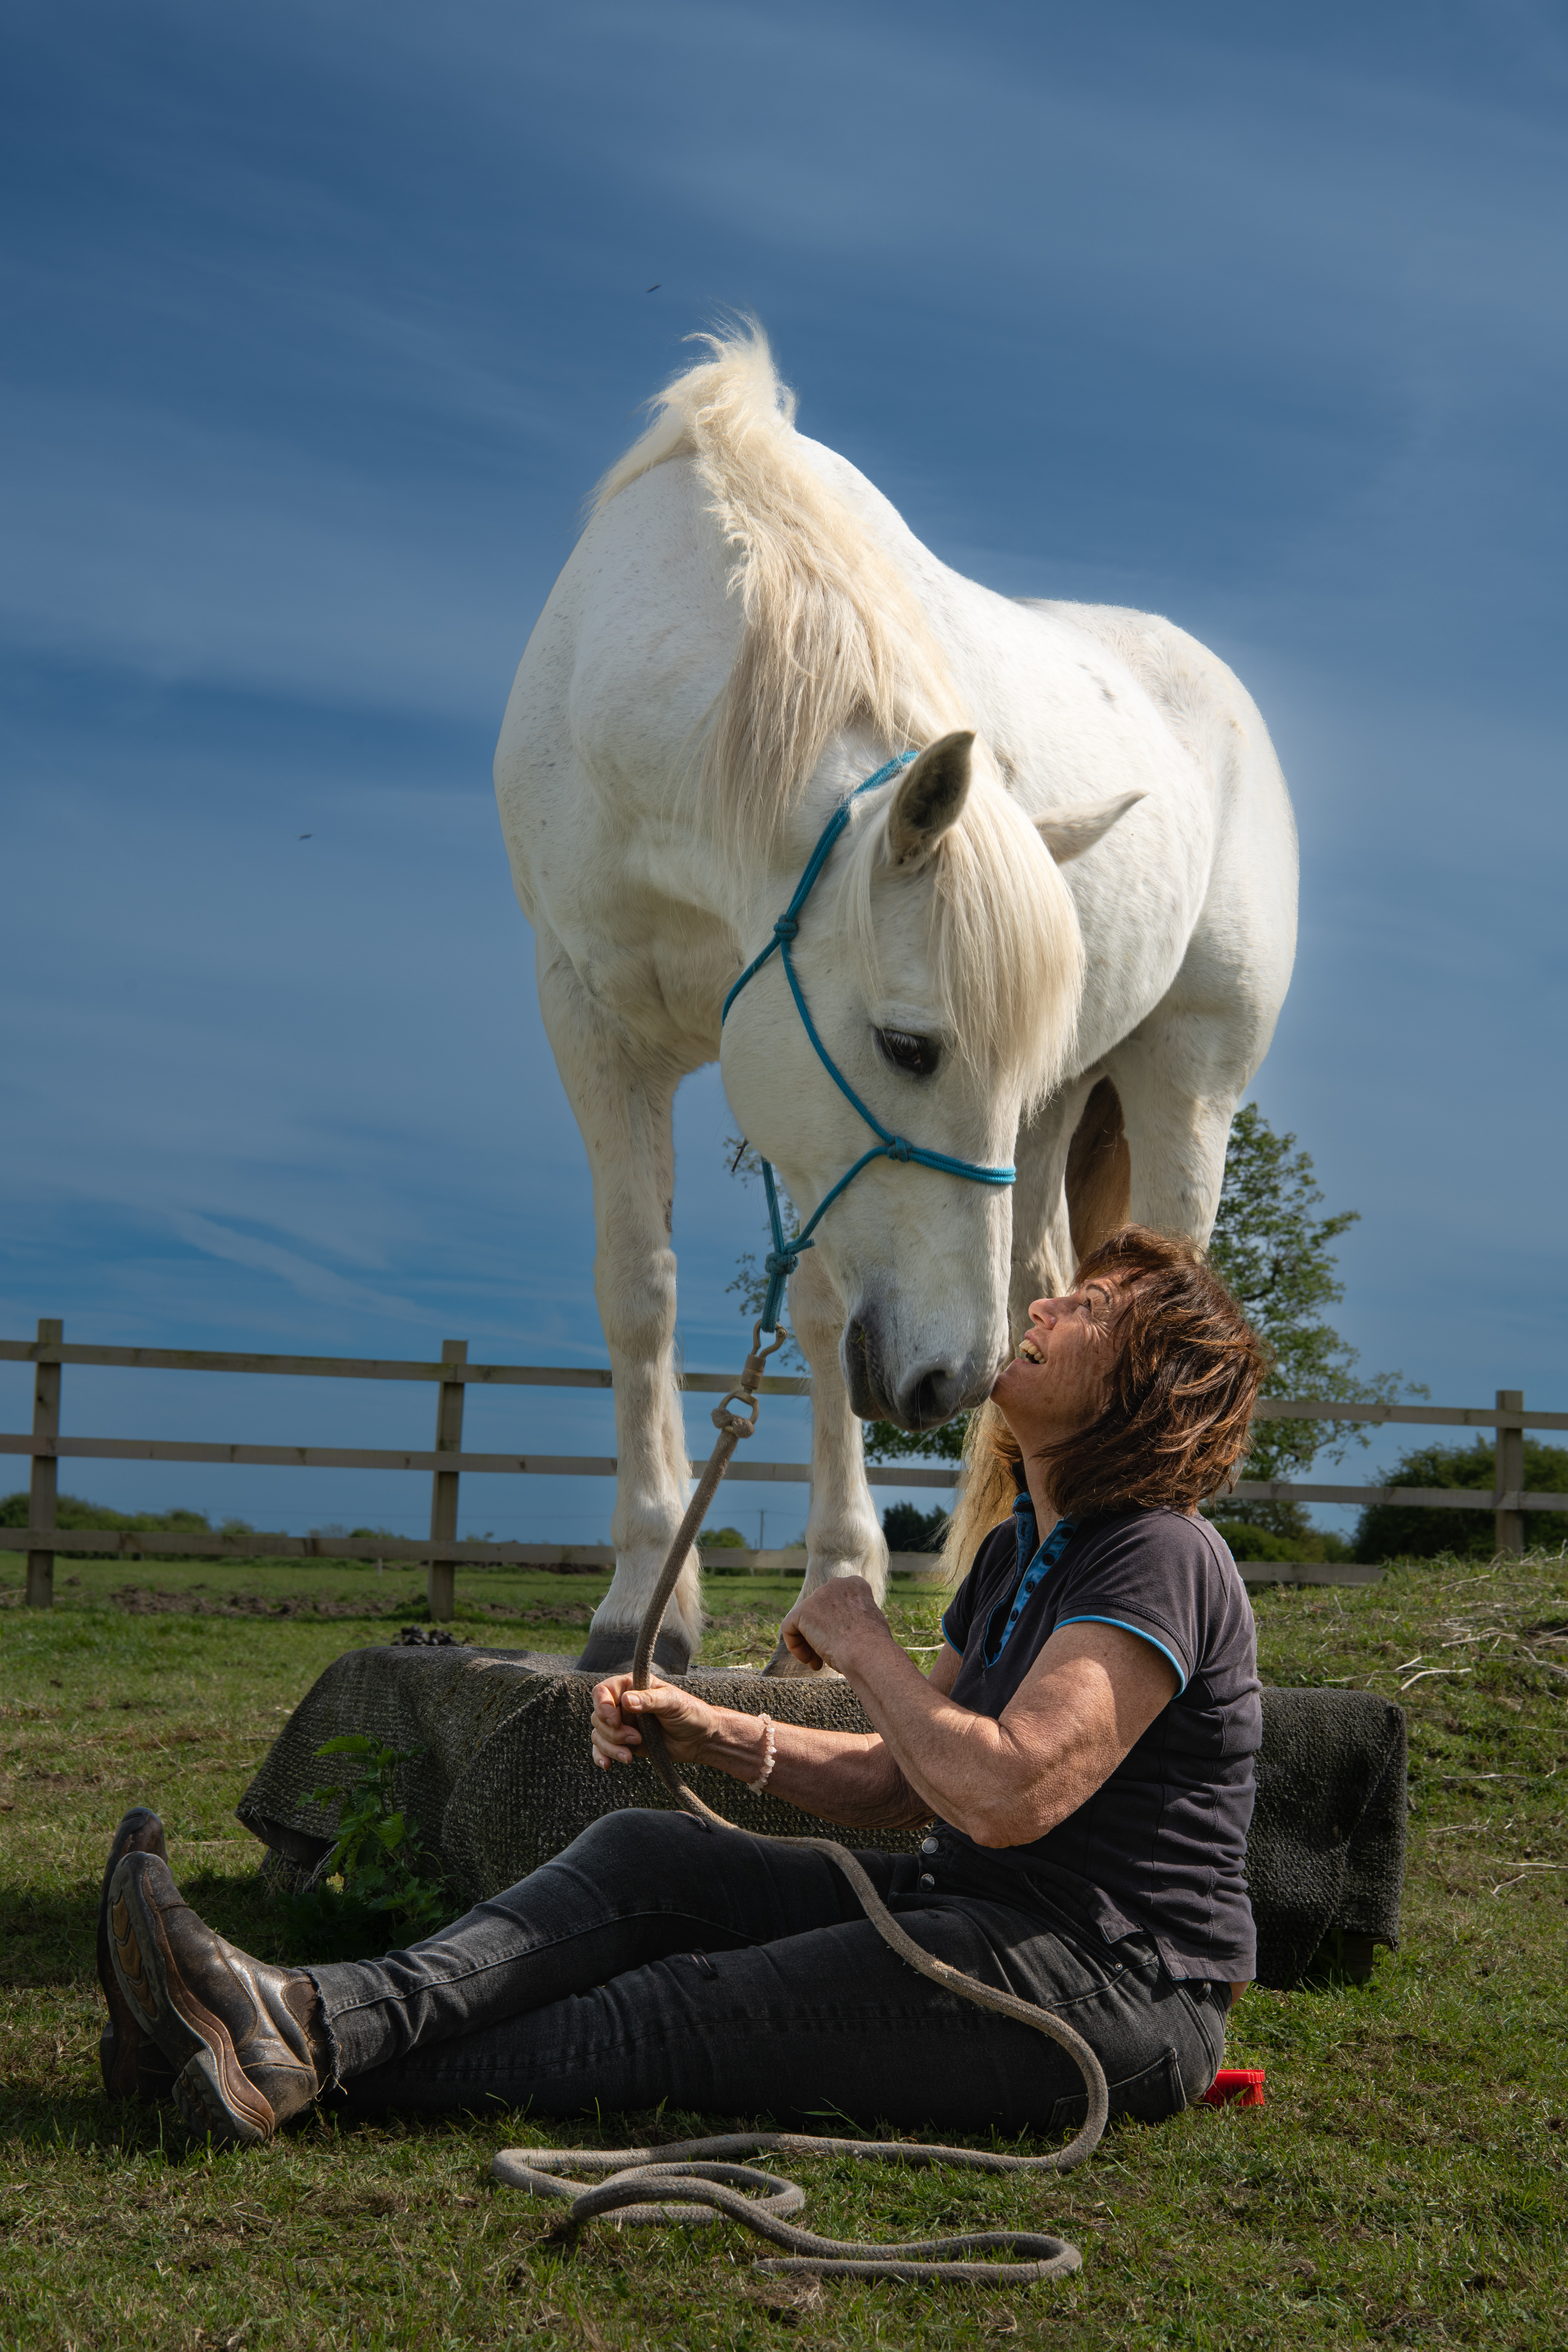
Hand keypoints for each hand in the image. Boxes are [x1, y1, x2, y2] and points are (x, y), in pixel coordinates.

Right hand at [589, 1674, 721, 1771]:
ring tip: (630, 1755)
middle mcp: (624, 1704)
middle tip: (636, 1738)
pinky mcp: (625, 1743)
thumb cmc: (690, 1713)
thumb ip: (650, 1700)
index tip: (614, 1720)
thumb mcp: (672, 1702)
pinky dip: (602, 1755)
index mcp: (632, 1686)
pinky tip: (607, 1764)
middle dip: (613, 1732)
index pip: (603, 1691)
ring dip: (611, 1746)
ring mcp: (623, 1724)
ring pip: (599, 1734)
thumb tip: (626, 1700)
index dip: (602, 1705)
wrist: (700, 1739)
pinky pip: (603, 1748)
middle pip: (598, 1716)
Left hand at [778, 1578, 891, 1673]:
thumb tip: (844, 1626)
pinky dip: (795, 1645)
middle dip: (821, 1635)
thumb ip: (855, 1616)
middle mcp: (836, 1584)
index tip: (843, 1643)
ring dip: (809, 1644)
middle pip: (819, 1612)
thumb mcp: (871, 1622)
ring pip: (804, 1621)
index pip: (836, 1602)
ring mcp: (818, 1596)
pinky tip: (808, 1660)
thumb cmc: (875, 1646)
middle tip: (827, 1656)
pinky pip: (789, 1627)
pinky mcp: (803, 1611)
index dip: (836, 1626)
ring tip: (818, 1663)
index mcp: (856, 1585)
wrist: (868, 1653)